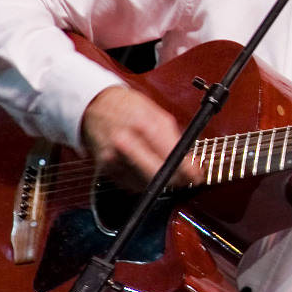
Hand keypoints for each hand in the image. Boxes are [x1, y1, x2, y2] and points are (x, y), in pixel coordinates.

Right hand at [79, 85, 204, 188]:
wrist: (95, 106)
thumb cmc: (128, 108)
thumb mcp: (156, 113)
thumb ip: (174, 137)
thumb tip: (190, 161)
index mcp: (142, 125)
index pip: (170, 154)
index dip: (187, 169)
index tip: (196, 175)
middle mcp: (125, 142)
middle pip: (157, 175)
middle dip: (176, 180)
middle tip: (186, 180)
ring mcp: (113, 157)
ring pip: (145, 183)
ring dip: (160, 181)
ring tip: (164, 170)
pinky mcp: (105, 168)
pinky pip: (130, 184)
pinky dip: (142, 181)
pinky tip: (144, 169)